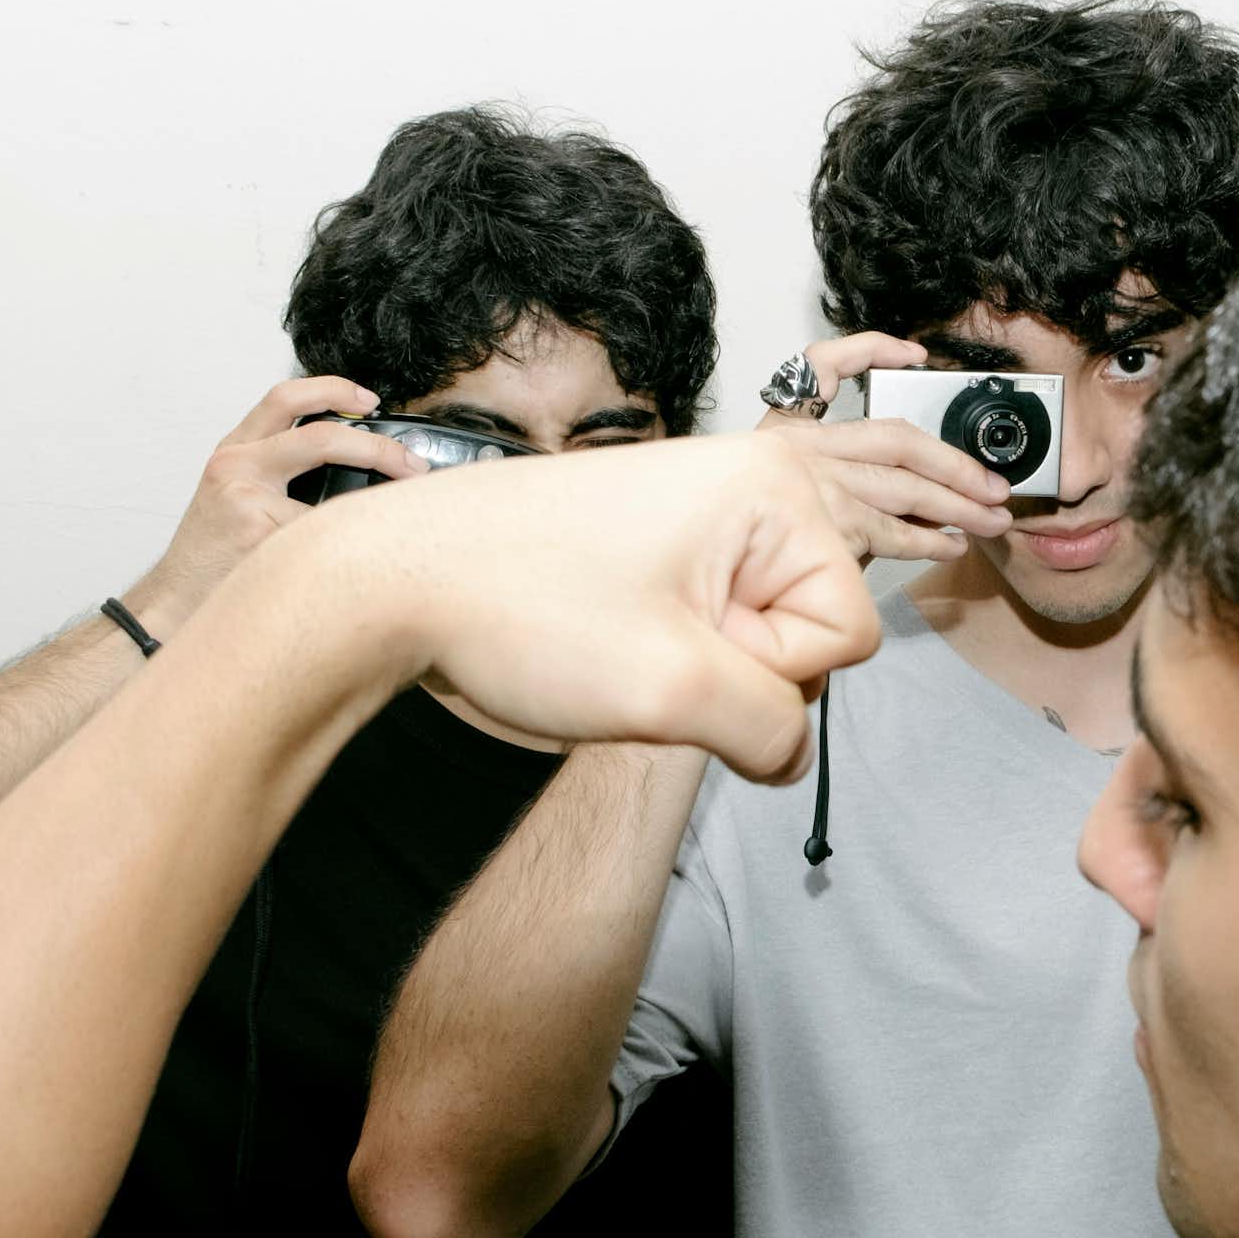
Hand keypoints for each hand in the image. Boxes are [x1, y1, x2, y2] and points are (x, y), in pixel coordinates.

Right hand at [126, 377, 425, 635]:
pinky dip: (348, 548)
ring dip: (376, 504)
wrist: (174, 602)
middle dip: (378, 447)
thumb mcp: (238, 496)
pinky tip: (359, 563)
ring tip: (402, 515)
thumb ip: (282, 472)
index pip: (285, 397)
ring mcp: (245, 498)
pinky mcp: (258, 534)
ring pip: (334, 495)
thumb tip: (362, 463)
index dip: (333, 390)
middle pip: (322, 435)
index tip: (369, 400)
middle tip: (412, 464)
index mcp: (236, 449)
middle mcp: (237, 464)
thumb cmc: (215, 556)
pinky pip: (324, 536)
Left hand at [319, 432, 882, 781]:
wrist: (392, 582)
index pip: (846, 629)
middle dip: (733, 671)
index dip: (771, 672)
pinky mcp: (655, 541)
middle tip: (642, 653)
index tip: (683, 649)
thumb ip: (772, 732)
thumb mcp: (676, 691)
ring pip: (751, 636)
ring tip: (614, 648)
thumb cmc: (520, 608)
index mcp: (771, 487)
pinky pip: (705, 624)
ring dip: (694, 672)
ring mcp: (696, 510)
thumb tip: (788, 755)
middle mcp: (744, 482)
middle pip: (805, 629)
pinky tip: (602, 645)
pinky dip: (663, 656)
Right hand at [758, 331, 1013, 561]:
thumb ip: (855, 490)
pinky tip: (952, 545)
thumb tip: (926, 503)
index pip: (820, 365)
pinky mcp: (824, 526)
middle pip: (896, 438)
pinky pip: (893, 532)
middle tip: (992, 484)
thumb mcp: (798, 499)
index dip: (871, 351)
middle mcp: (796, 450)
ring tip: (991, 518)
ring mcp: (811, 486)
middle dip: (954, 463)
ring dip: (958, 505)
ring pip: (905, 486)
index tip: (913, 356)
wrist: (706, 590)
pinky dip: (929, 541)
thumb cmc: (752, 545)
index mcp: (782, 430)